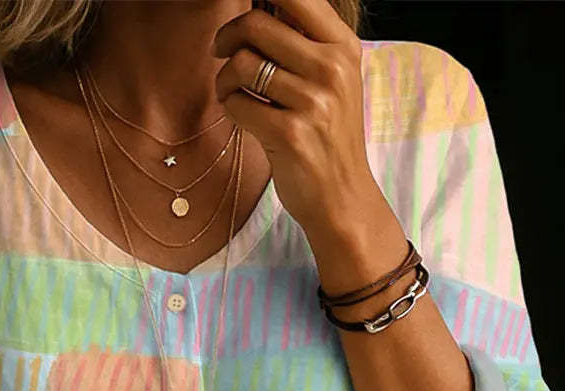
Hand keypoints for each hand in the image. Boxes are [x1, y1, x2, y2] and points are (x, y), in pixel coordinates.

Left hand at [211, 0, 381, 258]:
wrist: (343, 197)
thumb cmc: (328, 136)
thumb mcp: (332, 80)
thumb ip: (304, 42)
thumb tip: (259, 6)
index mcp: (343, 47)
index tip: (243, 13)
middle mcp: (332, 69)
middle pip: (257, 25)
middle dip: (228, 37)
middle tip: (221, 51)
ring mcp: (313, 102)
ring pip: (242, 64)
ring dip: (225, 78)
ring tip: (231, 92)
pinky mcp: (290, 134)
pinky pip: (238, 103)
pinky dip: (230, 107)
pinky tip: (240, 115)